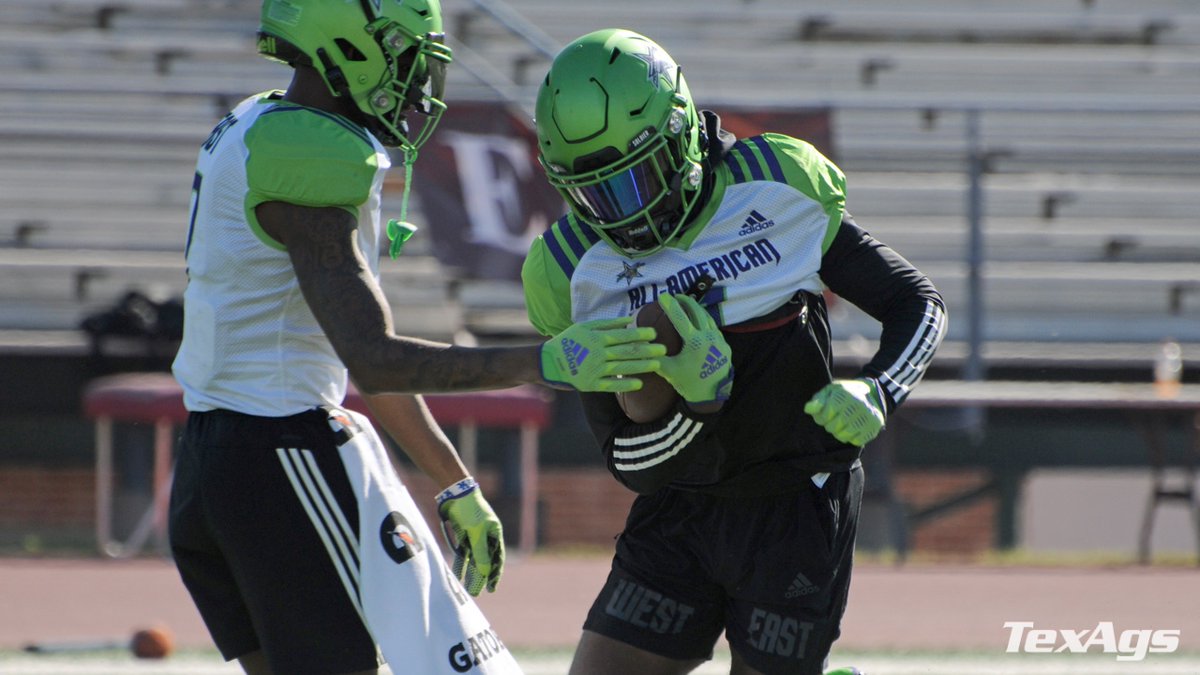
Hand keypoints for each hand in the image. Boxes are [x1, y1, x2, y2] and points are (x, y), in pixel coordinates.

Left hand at [437, 480, 503, 595]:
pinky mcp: (462, 534)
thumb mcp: (476, 533)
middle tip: (478, 593)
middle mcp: (486, 535)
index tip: (492, 588)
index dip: (495, 573)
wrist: (455, 493)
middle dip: (482, 577)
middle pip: (485, 560)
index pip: (497, 558)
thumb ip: (481, 553)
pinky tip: (459, 574)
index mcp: (495, 533)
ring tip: (468, 588)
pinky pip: (462, 552)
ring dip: (471, 572)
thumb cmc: (470, 511)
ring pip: (473, 558)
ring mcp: (474, 535)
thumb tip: (485, 572)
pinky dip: (461, 563)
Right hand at [540, 317, 665, 392]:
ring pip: (622, 368)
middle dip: (647, 350)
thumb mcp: (584, 327)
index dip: (640, 334)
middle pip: (626, 352)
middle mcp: (597, 353)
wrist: (546, 362)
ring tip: (657, 365)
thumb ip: (607, 323)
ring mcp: (594, 370)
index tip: (655, 334)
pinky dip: (624, 385)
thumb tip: (630, 320)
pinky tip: (639, 384)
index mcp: (596, 338)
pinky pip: (610, 385)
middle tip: (664, 349)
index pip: (623, 335)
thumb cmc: (568, 341)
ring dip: (641, 366)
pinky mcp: (590, 384)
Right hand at [656, 294, 732, 404]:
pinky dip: (705, 321)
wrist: (711, 397)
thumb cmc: (689, 383)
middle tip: (676, 295)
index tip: (663, 296)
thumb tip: (641, 346)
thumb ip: (656, 357)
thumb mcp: (669, 371)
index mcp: (694, 342)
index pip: (680, 317)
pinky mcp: (725, 346)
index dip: (670, 305)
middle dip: (686, 301)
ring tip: (688, 304)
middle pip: (697, 311)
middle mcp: (708, 337)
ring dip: (697, 309)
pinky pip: (714, 328)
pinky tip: (700, 321)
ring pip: (708, 318)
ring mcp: (718, 341)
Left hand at [804, 378, 885, 446]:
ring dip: (839, 433)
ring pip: (844, 436)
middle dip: (830, 426)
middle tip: (834, 419)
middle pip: (833, 427)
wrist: (870, 393)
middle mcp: (857, 405)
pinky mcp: (874, 426)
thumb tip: (807, 409)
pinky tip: (852, 429)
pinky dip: (851, 438)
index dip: (821, 418)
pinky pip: (857, 441)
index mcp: (844, 395)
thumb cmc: (845, 393)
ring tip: (842, 425)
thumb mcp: (830, 391)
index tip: (826, 414)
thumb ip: (818, 400)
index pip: (824, 416)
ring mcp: (867, 416)